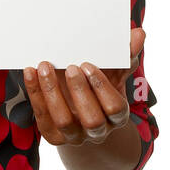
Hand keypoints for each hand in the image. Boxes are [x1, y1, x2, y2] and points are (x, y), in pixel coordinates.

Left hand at [22, 28, 144, 146]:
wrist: (79, 114)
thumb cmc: (98, 89)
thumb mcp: (113, 75)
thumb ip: (125, 57)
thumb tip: (139, 33)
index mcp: (117, 116)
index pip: (115, 108)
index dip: (101, 88)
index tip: (88, 65)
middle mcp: (98, 131)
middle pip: (93, 120)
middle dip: (80, 92)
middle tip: (70, 66)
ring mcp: (75, 135)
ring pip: (64, 121)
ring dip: (53, 93)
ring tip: (45, 66)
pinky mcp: (53, 135)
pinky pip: (42, 116)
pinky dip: (35, 93)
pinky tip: (30, 72)